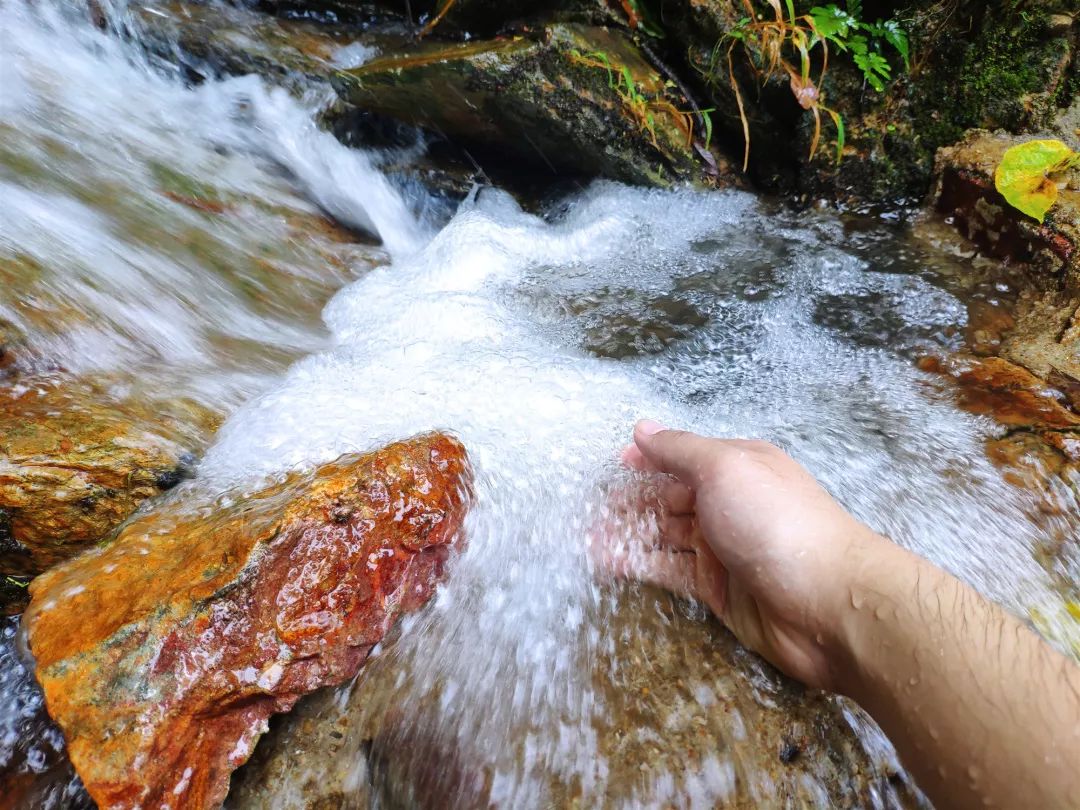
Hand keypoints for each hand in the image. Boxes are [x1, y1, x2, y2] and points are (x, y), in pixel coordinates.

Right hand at [612, 420, 886, 691]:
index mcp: (737, 467)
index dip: (647, 458)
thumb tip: (643, 427)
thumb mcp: (725, 469)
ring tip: (583, 536)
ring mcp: (723, 548)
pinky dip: (637, 564)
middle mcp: (729, 503)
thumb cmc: (778, 523)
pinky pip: (669, 570)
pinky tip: (605, 562)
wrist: (829, 604)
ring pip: (664, 535)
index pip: (683, 456)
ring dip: (626, 533)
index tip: (613, 465)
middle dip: (629, 500)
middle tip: (585, 508)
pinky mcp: (717, 590)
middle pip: (669, 497)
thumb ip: (680, 450)